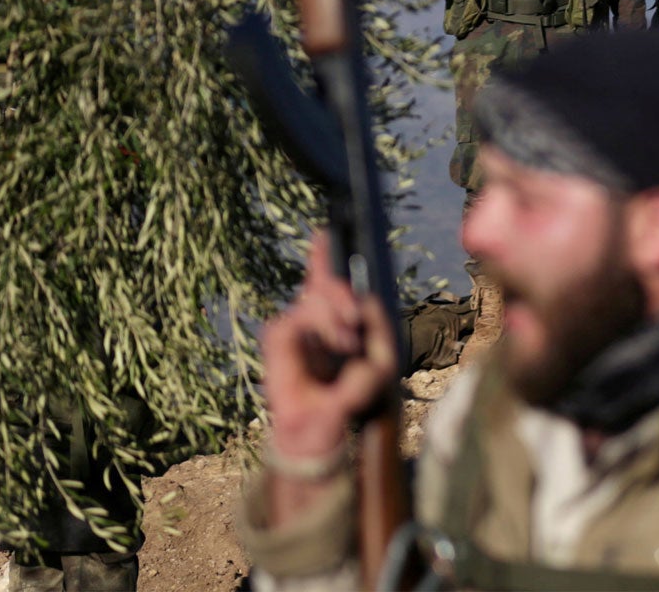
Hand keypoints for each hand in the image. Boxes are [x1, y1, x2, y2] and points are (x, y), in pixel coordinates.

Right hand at [257, 234, 397, 523]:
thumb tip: (368, 301)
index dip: (323, 255)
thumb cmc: (353, 394)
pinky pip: (293, 321)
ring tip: (347, 344)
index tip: (325, 231)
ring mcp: (294, 329)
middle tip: (354, 319)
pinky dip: (317, 332)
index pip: (325, 279)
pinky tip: (333, 348)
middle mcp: (314, 319)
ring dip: (334, 319)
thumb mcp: (380, 361)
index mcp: (336, 318)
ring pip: (311, 300)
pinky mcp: (278, 343)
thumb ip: (378, 327)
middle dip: (341, 293)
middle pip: (323, 283)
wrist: (324, 427)